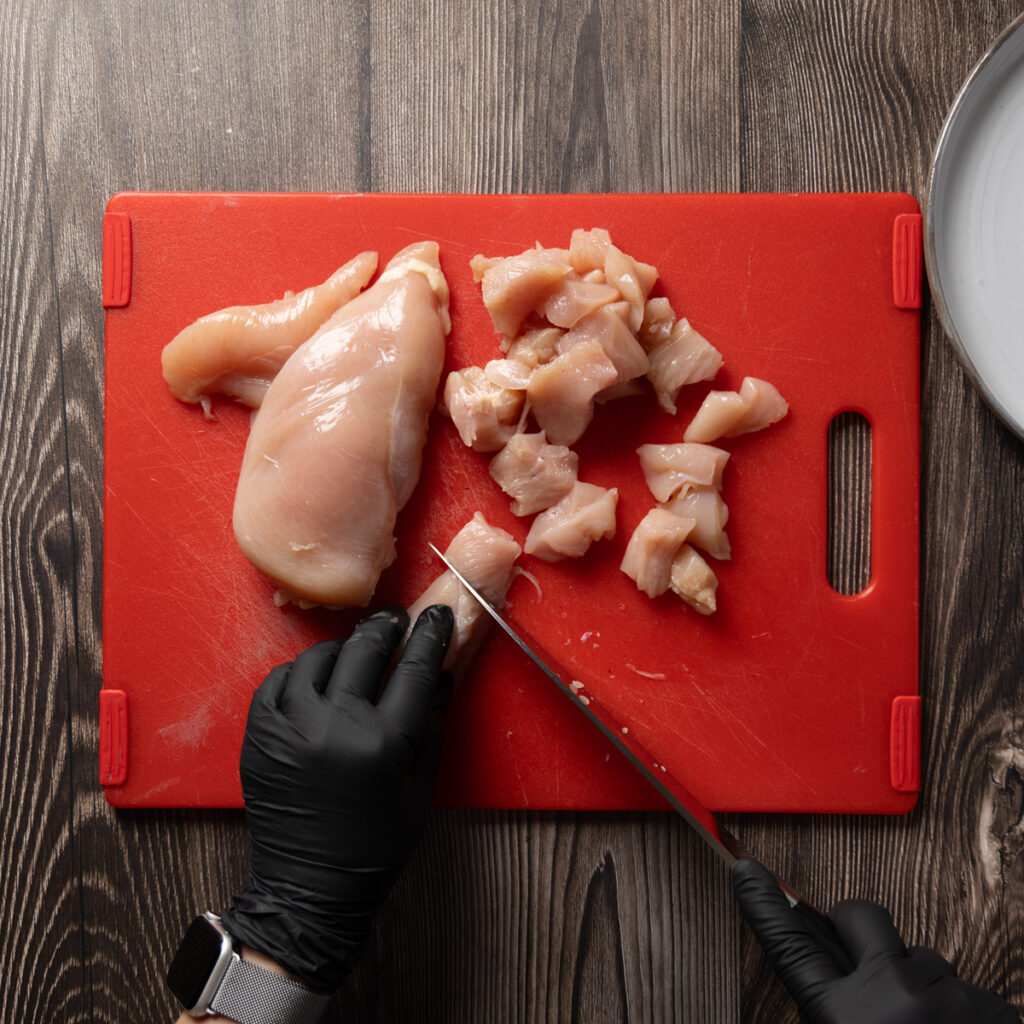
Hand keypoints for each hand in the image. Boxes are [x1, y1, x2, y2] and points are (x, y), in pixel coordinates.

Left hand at [220, 604, 454, 991]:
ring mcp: (291, 726)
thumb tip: (441, 676)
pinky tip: (316, 676)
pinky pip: (279, 679)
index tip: (437, 616)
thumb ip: (433, 727)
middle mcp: (335, 726)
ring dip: (343, 648)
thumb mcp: (421, 789)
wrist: (309, 889)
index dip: (430, 635)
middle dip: (387, 627)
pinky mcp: (260, 734)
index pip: (414, 668)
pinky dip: (301, 671)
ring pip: (319, 657)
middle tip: (397, 622)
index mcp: (383, 743)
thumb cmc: (375, 847)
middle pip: (365, 649)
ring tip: (356, 653)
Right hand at [733, 858, 1020, 1023]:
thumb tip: (834, 971)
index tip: (748, 872)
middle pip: (864, 917)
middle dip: (865, 932)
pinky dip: (967, 1014)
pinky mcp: (993, 1011)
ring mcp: (944, 999)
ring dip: (925, 987)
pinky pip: (972, 989)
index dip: (766, 906)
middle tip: (871, 969)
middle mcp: (887, 997)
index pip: (790, 945)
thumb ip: (835, 1011)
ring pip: (926, 958)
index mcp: (838, 1018)